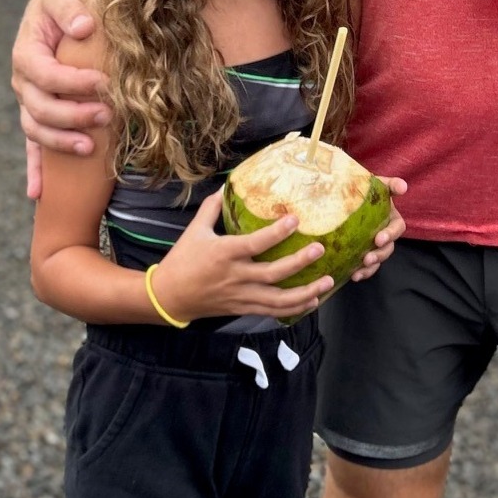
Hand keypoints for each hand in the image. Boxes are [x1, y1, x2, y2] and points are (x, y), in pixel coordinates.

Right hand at [13, 0, 109, 197]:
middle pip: (39, 107)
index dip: (71, 81)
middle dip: (72, 115)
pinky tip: (38, 193)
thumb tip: (84, 27)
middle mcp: (24, 82)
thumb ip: (69, 7)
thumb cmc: (67, 4)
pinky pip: (34, 147)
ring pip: (36, 131)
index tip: (103, 82)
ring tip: (89, 147)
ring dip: (60, 142)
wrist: (68, 12)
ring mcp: (30, 103)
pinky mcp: (40, 117)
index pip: (44, 73)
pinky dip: (35, 171)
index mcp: (27, 52)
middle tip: (106, 115)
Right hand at [151, 189, 336, 322]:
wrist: (169, 297)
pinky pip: (272, 311)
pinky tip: (312, 301)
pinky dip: (294, 308)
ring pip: (278, 299)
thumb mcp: (194, 230)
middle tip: (320, 250)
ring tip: (327, 282)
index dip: (277, 233)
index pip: (256, 243)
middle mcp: (236, 277)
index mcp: (224, 253)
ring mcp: (241, 296)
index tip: (295, 220)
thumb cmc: (182, 260)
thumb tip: (225, 186)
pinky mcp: (243, 309)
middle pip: (274, 273)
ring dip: (305, 292)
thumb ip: (212, 208)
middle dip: (300, 262)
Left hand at [350, 176, 407, 282]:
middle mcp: (386, 233)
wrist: (349, 192)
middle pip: (388, 248)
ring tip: (358, 271)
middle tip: (367, 257)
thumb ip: (391, 184)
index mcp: (391, 218)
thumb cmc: (365, 188)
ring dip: (371, 266)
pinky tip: (353, 276)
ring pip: (379, 259)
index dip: (390, 234)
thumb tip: (404, 187)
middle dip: (379, 254)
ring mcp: (375, 244)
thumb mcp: (378, 183)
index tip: (379, 239)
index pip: (397, 228)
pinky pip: (367, 266)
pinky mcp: (364, 252)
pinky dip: (362, 272)